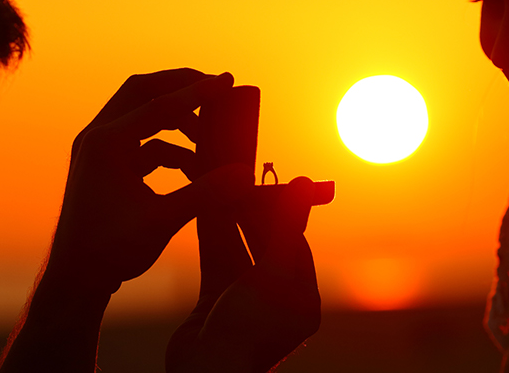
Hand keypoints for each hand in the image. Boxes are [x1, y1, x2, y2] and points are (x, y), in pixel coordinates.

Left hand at [48, 68, 249, 291]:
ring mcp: (98, 151)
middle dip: (181, 88)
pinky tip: (194, 169)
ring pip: (142, 117)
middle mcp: (96, 137)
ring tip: (210, 139)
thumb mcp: (163, 220)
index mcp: (104, 142)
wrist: (75, 280)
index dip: (197, 92)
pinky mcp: (105, 167)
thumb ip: (206, 193)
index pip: (157, 104)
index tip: (227, 80)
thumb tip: (246, 174)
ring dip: (177, 123)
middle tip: (216, 88)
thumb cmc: (110, 251)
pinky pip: (141, 144)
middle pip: (142, 92)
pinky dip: (168, 149)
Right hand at [166, 177, 321, 372]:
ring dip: (229, 220)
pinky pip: (216, 263)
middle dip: (251, 213)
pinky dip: (210, 237)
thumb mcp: (272, 273)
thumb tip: (306, 184)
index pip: (295, 242)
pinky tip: (202, 207)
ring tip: (217, 184)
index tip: (265, 182)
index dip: (281, 211)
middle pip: (266, 244)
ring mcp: (245, 302)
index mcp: (302, 298)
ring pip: (238, 250)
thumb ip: (285, 227)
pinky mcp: (215, 305)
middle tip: (236, 179)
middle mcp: (277, 299)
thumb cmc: (248, 329)